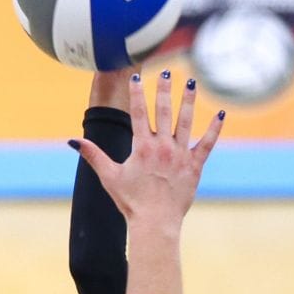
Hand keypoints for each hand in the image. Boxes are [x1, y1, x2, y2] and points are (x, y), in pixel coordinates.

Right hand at [71, 69, 222, 230]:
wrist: (155, 222)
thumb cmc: (131, 201)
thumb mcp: (109, 176)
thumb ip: (93, 155)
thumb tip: (73, 141)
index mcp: (142, 147)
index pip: (139, 113)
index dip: (138, 93)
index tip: (137, 77)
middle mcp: (163, 147)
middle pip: (164, 111)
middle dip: (165, 89)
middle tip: (167, 71)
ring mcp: (180, 155)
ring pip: (186, 122)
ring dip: (188, 101)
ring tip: (191, 83)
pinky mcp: (195, 166)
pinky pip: (207, 143)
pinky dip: (214, 129)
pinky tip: (220, 113)